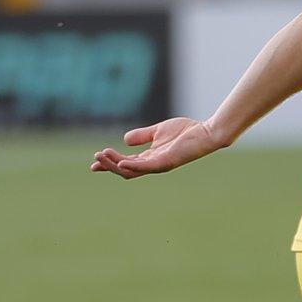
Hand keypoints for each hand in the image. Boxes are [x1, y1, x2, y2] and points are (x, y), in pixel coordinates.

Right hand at [90, 118, 228, 178]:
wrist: (206, 131)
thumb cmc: (186, 131)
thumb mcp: (158, 131)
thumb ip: (142, 136)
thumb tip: (124, 140)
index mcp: (150, 157)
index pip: (126, 163)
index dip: (110, 162)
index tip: (95, 160)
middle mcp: (153, 164)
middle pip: (125, 170)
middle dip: (109, 165)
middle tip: (96, 158)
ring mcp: (159, 165)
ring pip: (131, 171)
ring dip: (115, 165)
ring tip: (102, 155)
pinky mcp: (165, 162)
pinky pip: (145, 168)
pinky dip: (131, 166)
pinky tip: (120, 163)